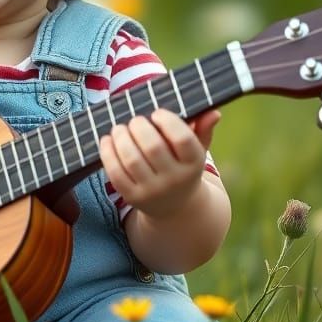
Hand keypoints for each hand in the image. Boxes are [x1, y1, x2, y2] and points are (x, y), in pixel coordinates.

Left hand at [100, 108, 219, 220]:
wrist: (175, 208)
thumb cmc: (183, 167)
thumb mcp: (196, 151)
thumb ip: (202, 130)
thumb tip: (213, 112)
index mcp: (194, 163)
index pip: (183, 139)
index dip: (168, 121)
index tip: (157, 112)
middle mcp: (174, 179)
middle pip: (153, 147)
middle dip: (139, 126)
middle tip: (135, 120)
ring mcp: (152, 190)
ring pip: (131, 159)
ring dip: (121, 137)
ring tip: (120, 128)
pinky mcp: (132, 197)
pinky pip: (116, 173)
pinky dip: (107, 153)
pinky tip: (107, 140)